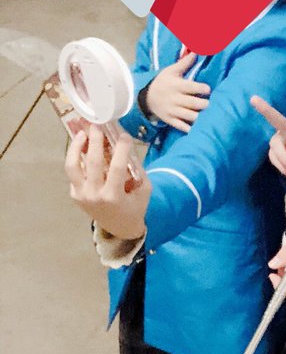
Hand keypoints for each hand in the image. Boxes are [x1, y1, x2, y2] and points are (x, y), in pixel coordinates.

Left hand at [65, 124, 150, 239]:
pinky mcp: (75, 194)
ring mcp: (82, 195)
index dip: (121, 148)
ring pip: (73, 166)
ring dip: (76, 147)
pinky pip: (73, 173)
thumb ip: (136, 169)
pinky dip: (76, 158)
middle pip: (93, 162)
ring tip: (81, 134)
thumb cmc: (135, 207)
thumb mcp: (143, 190)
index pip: (117, 167)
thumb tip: (125, 145)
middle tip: (97, 125)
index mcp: (114, 196)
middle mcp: (95, 195)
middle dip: (95, 140)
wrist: (120, 228)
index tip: (124, 135)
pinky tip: (81, 147)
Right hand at [146, 53, 209, 131]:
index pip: (190, 87)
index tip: (208, 89)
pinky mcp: (171, 120)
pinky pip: (181, 126)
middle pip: (192, 103)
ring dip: (200, 117)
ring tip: (209, 116)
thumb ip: (184, 63)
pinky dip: (190, 128)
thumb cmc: (163, 82)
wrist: (146, 97)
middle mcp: (174, 99)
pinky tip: (199, 128)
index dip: (201, 88)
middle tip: (212, 104)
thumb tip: (195, 52)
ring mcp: (172, 111)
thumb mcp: (171, 71)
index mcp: (176, 85)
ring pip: (189, 116)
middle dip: (204, 104)